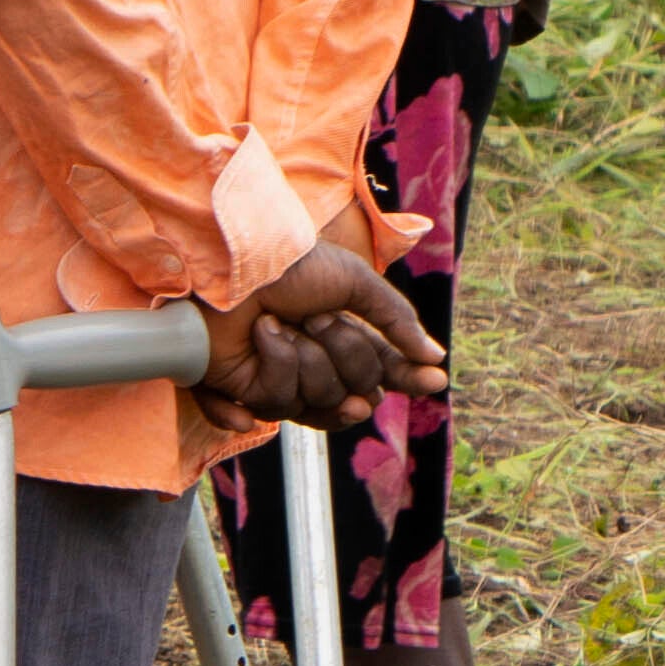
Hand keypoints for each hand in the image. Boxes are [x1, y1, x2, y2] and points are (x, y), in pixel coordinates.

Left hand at [205, 239, 436, 429]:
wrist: (230, 262)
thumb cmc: (288, 265)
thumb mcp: (353, 281)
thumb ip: (395, 319)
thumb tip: (434, 356)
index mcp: (344, 336)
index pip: (386, 371)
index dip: (409, 379)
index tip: (434, 380)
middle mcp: (318, 362)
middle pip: (360, 392)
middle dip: (344, 352)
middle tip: (315, 318)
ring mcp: (283, 380)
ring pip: (322, 401)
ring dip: (305, 358)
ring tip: (277, 323)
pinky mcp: (247, 391)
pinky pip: (277, 403)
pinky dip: (274, 364)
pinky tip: (263, 337)